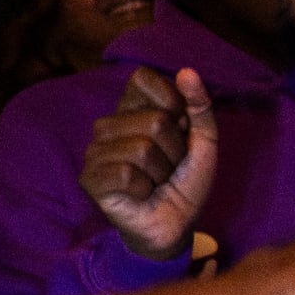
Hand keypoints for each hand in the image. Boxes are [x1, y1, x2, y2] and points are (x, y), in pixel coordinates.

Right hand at [83, 65, 217, 260]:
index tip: (181, 127)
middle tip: (169, 167)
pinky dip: (146, 187)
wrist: (178, 223)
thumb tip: (187, 71)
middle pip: (154, 120)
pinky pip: (127, 173)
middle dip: (175, 149)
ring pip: (142, 148)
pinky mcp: (90, 179)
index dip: (171, 101)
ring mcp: (95, 152)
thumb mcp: (204, 140)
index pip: (142, 79)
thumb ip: (200, 106)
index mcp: (131, 109)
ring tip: (156, 181)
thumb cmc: (186, 180)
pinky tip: (142, 193)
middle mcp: (108, 126)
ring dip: (162, 171)